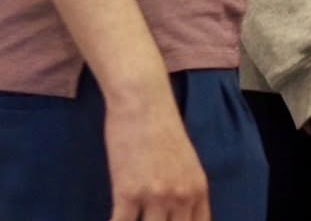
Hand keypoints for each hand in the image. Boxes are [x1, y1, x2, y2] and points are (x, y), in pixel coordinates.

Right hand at [103, 84, 209, 220]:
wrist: (142, 100)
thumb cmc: (161, 125)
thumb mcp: (186, 162)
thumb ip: (186, 191)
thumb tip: (177, 213)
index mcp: (197, 189)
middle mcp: (180, 197)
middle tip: (148, 218)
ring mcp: (154, 196)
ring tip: (130, 216)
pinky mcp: (127, 192)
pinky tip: (112, 220)